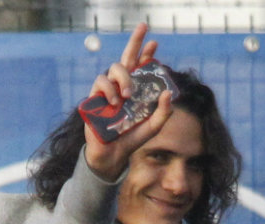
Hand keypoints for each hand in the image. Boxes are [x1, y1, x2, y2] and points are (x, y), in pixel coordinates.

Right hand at [84, 23, 173, 180]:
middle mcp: (121, 86)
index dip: (146, 53)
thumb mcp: (153, 127)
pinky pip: (101, 82)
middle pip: (126, 57)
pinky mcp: (95, 97)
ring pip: (114, 69)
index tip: (154, 44)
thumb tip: (169, 93)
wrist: (112, 154)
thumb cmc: (132, 138)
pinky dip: (109, 90)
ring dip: (124, 77)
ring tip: (128, 95)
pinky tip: (115, 103)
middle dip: (135, 41)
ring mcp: (108, 90)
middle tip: (143, 28)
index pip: (141, 66)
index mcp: (136, 89)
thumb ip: (163, 112)